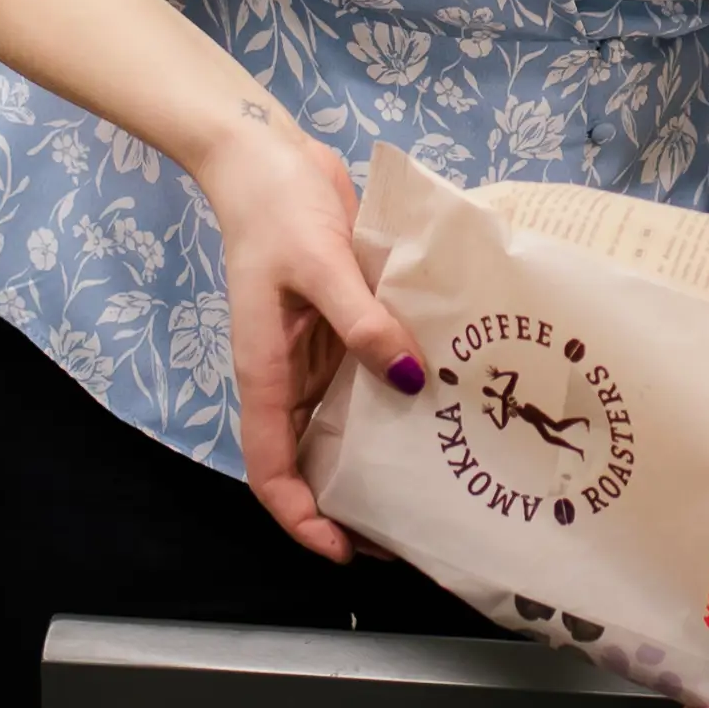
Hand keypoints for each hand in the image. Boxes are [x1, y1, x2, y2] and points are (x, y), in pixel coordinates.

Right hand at [196, 107, 421, 560]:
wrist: (268, 157)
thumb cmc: (278, 211)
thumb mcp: (320, 265)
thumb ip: (362, 321)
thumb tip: (407, 378)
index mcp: (265, 373)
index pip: (270, 470)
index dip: (300, 518)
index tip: (343, 551)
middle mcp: (289, 375)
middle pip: (312, 460)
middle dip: (350, 502)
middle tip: (412, 531)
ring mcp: (316, 351)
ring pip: (344, 422)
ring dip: (379, 454)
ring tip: (439, 481)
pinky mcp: (342, 323)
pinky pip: (368, 373)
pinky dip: (396, 396)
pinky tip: (443, 405)